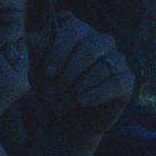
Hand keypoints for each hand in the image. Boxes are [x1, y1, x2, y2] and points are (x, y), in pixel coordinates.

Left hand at [30, 13, 133, 139]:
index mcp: (81, 33)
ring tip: (59, 106)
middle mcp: (102, 42)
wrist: (66, 123)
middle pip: (88, 50)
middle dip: (67, 75)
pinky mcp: (127, 81)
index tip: (46, 74)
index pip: (73, 32)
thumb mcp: (39, 74)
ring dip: (76, 90)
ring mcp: (117, 60)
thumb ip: (37, 55)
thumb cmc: (52, 91)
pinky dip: (97, 94)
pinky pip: (116, 84)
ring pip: (100, 69)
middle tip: (49, 95)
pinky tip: (82, 103)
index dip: (59, 52)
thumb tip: (28, 36)